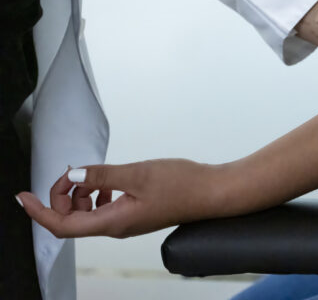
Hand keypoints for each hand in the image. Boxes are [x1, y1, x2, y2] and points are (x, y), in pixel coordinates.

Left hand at [16, 161, 223, 237]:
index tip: (23, 197)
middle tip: (73, 171)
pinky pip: (105, 208)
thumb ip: (103, 175)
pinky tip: (110, 179)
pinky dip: (98, 193)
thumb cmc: (183, 185)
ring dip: (81, 194)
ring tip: (94, 173)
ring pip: (88, 213)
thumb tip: (74, 176)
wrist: (213, 193)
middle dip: (63, 196)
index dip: (39, 212)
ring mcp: (127, 221)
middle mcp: (117, 226)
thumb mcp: (138, 174)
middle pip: (72, 220)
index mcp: (113, 221)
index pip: (63, 226)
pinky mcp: (137, 213)